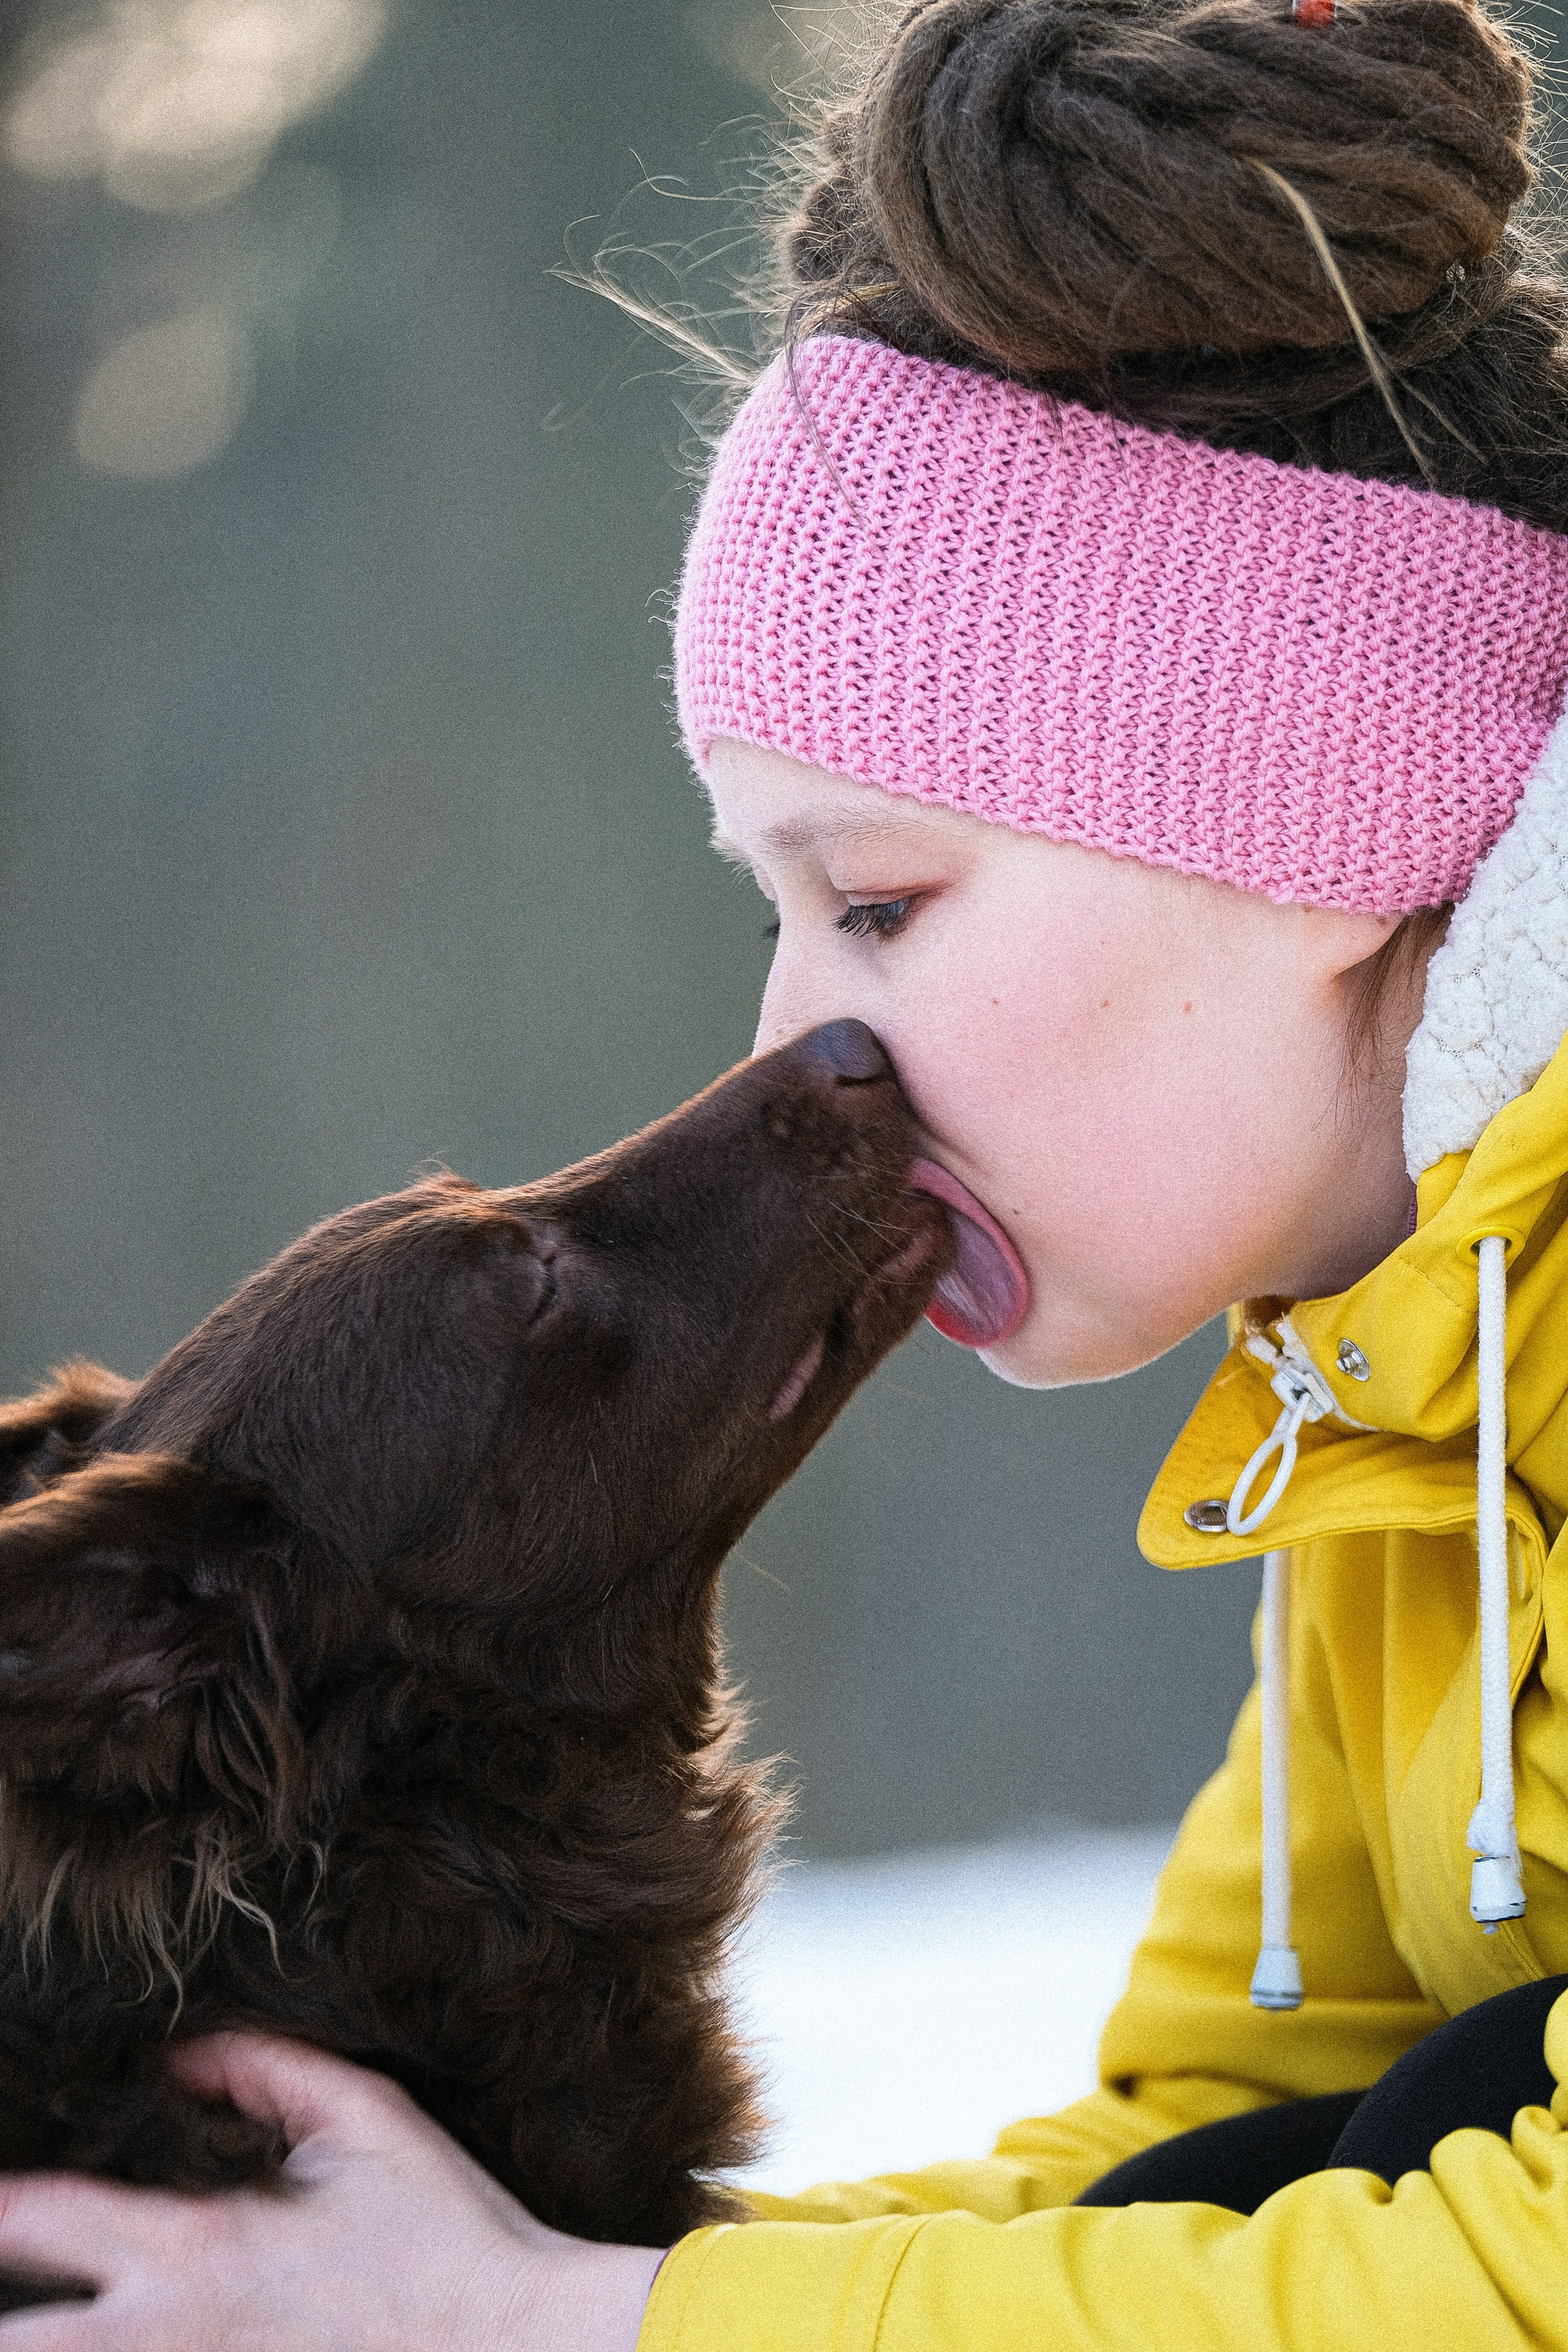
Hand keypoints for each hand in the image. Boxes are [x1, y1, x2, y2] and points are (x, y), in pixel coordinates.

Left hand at [0, 2033, 664, 2350]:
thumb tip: (185, 2058)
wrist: (519, 2344)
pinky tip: (112, 2348)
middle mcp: (171, 2337)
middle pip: (24, 2347)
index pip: (47, 2222)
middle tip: (1, 2292)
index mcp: (197, 2250)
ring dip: (49, 2345)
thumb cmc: (446, 2232)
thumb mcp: (367, 2118)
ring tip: (39, 2325)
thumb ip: (268, 2069)